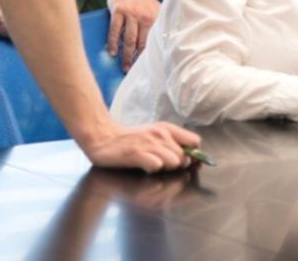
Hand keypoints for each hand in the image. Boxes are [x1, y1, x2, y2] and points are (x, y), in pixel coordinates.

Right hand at [80, 122, 199, 172]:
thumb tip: (191, 157)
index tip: (186, 160)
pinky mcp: (137, 154)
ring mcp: (149, 144)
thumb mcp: (154, 135)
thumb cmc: (129, 139)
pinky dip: (152, 170)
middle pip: (185, 157)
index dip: (194, 154)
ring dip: (166, 168)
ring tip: (152, 165)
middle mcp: (160, 134)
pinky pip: (156, 166)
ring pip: (174, 162)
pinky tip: (143, 167)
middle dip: (177, 165)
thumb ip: (171, 143)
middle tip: (163, 164)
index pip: (195, 141)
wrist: (103, 137)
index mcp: (166, 128)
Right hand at [106, 0, 159, 70]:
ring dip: (126, 55)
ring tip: (123, 67)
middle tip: (133, 72)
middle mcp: (144, 17)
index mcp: (155, 19)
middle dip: (137, 59)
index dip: (150, 56)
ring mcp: (130, 13)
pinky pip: (114, 29)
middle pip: (140, 43)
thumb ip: (157, 26)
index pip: (152, 41)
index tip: (148, 70)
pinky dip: (113, 42)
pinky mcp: (118, 10)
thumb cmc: (145, 2)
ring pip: (128, 38)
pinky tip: (112, 52)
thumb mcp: (156, 11)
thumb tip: (162, 48)